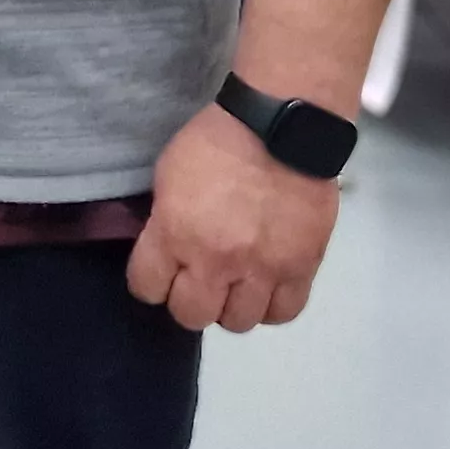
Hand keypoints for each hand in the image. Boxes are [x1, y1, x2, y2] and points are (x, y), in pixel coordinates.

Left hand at [126, 103, 339, 332]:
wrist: (281, 126)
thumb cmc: (216, 141)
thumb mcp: (168, 176)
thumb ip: (165, 221)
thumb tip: (165, 250)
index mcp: (175, 234)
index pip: (147, 288)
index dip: (150, 282)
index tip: (159, 272)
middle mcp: (216, 261)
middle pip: (191, 315)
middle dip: (189, 300)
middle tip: (198, 279)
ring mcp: (262, 268)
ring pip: (238, 322)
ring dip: (232, 305)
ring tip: (235, 283)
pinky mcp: (302, 267)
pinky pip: (284, 312)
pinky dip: (271, 305)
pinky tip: (265, 287)